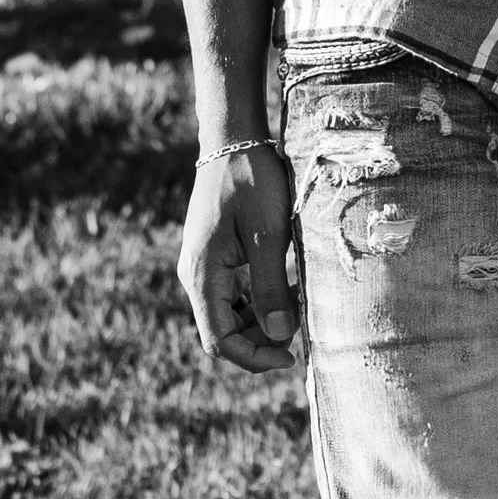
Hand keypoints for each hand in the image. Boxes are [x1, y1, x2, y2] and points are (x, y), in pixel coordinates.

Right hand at [178, 141, 299, 370]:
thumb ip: (271, 287)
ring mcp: (203, 266)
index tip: (292, 356)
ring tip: (299, 302)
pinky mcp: (215, 256)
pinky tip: (289, 284)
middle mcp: (195, 276)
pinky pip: (234, 293)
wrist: (233, 141)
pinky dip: (260, 298)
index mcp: (201, 275)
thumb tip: (281, 336)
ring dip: (263, 319)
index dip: (254, 357)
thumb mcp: (268, 235)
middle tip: (302, 326)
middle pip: (224, 331)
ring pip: (230, 314)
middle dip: (262, 338)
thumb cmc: (251, 182)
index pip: (219, 340)